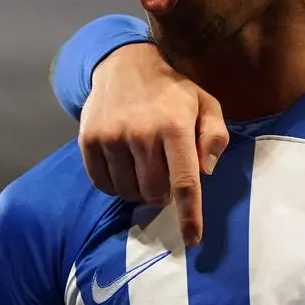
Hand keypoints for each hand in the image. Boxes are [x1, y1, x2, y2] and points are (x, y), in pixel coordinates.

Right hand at [78, 42, 228, 246]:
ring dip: (141, 191)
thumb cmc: (173, 91)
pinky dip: (118, 186)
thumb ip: (215, 136)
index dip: (189, 216)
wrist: (124, 64)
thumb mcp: (206, 104)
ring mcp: (112, 137)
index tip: (192, 240)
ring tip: (147, 169)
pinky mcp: (89, 141)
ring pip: (129, 192)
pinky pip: (104, 184)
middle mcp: (141, 133)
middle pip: (155, 192)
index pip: (184, 182)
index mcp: (175, 126)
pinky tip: (126, 168)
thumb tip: (207, 171)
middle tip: (167, 177)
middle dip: (165, 195)